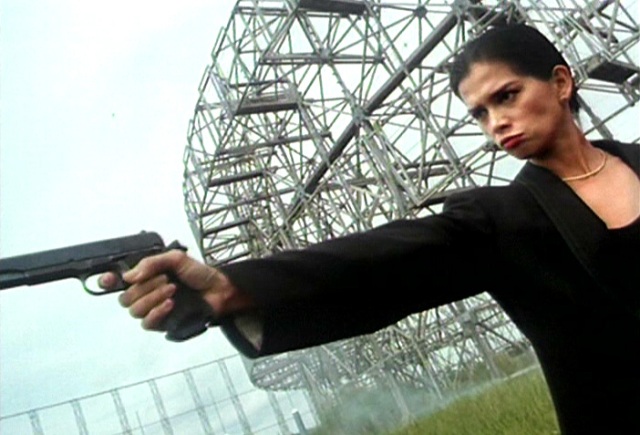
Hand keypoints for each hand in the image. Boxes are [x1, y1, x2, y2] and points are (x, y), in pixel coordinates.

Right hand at [99, 250, 251, 331]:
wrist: (219, 289)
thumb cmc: (198, 273)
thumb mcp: (175, 259)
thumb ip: (151, 263)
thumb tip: (128, 276)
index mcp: (145, 276)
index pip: (118, 281)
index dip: (107, 281)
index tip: (109, 279)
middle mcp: (145, 293)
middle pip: (124, 298)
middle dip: (143, 287)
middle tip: (164, 279)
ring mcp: (153, 310)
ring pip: (135, 310)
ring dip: (152, 297)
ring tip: (172, 289)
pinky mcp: (162, 324)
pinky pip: (147, 323)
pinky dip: (157, 312)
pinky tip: (171, 303)